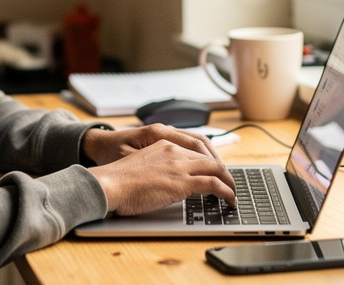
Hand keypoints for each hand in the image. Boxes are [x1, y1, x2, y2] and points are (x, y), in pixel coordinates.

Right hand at [84, 124, 236, 215]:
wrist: (109, 183)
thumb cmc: (118, 180)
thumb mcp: (141, 165)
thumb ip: (157, 167)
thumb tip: (167, 181)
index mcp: (163, 143)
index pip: (196, 147)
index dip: (210, 160)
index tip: (215, 170)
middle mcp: (174, 150)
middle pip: (210, 156)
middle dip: (223, 170)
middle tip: (229, 183)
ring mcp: (179, 165)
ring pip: (216, 169)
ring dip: (229, 182)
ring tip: (233, 193)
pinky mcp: (182, 182)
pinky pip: (214, 184)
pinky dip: (226, 191)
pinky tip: (230, 199)